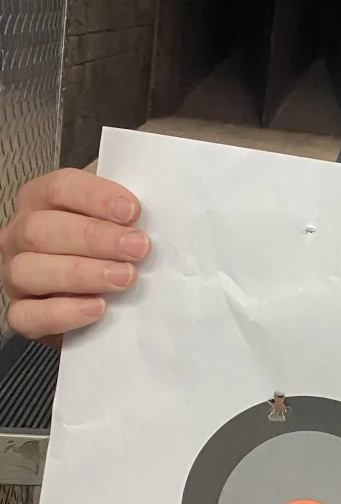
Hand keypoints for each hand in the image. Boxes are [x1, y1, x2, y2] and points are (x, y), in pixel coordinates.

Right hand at [0, 169, 149, 345]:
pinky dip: (64, 312)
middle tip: (137, 248)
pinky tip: (98, 308)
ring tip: (125, 278)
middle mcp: (21, 236)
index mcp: (42, 202)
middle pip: (41, 229)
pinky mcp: (21, 313)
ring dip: (82, 273)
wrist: (95, 302)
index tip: (132, 211)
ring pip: (30, 270)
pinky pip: (27, 315)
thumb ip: (126, 216)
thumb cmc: (107, 252)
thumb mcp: (117, 225)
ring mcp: (15, 275)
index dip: (95, 197)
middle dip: (94, 238)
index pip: (58, 188)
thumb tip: (162, 215)